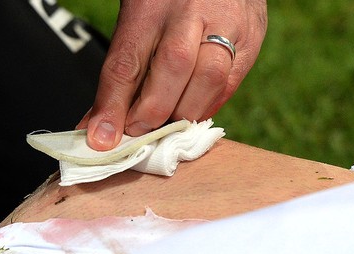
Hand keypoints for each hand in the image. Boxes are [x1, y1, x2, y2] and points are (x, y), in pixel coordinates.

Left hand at [78, 0, 267, 149]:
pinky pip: (230, 83)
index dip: (112, 107)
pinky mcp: (251, 38)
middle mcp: (190, 9)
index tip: (101, 140)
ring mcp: (226, 22)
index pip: (127, 61)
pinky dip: (208, 105)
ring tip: (168, 124)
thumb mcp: (140, 18)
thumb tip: (102, 126)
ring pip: (208, 78)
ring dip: (185, 112)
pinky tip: (194, 111)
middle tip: (138, 132)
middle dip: (152, 111)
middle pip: (171, 67)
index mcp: (151, 3)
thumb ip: (126, 67)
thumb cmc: (169, 1)